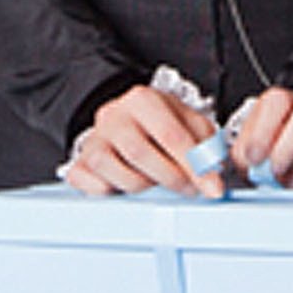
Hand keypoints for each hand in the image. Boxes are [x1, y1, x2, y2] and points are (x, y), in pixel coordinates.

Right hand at [68, 85, 220, 197]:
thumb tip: (214, 175)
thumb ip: (205, 144)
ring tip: (156, 180)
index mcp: (143, 99)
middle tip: (189, 188)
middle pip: (142, 155)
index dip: (196, 166)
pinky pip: (97, 189)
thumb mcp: (187, 122)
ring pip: (120, 176)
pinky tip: (126, 183)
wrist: (122, 121)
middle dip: (172, 178)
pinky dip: (117, 193)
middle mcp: (113, 116)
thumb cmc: (158, 124)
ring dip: (146, 187)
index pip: (172, 136)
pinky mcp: (79, 165)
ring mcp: (93, 141)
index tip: (213, 188)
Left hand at [231, 88, 292, 191]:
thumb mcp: (248, 148)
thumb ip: (244, 155)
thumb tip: (251, 168)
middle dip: (287, 152)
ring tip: (288, 186)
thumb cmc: (270, 149)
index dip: (263, 132)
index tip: (253, 159)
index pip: (278, 102)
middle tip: (273, 175)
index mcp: (284, 101)